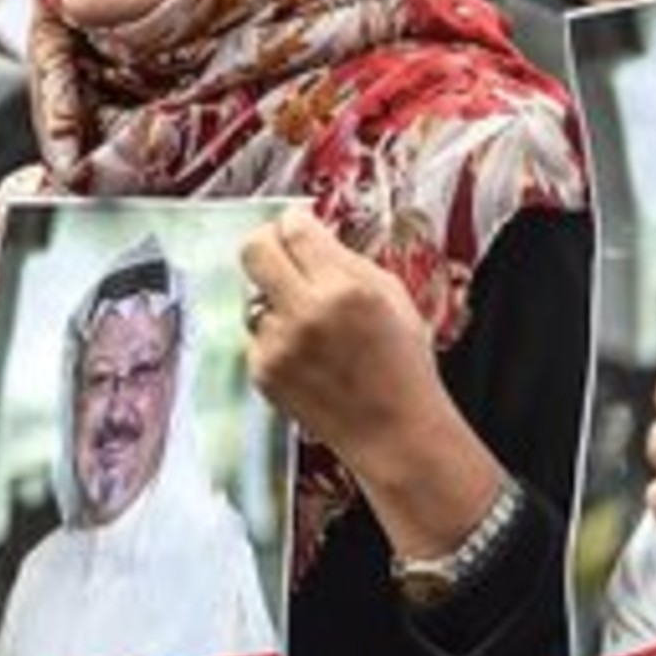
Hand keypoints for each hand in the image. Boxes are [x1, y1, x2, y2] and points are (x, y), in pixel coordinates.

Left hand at [240, 208, 503, 555]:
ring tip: (309, 323)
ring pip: (252, 297)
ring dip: (274, 300)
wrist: (394, 432)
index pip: (294, 229)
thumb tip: (313, 233)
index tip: (298, 227)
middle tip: (280, 252)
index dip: (294, 222)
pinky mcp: (262, 372)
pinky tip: (306, 355)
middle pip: (253, 250)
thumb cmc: (403, 367)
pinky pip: (256, 336)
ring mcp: (278, 345)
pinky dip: (275, 338)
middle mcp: (305, 313)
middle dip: (266, 243)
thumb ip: (349, 261)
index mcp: (345, 288)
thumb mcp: (393, 297)